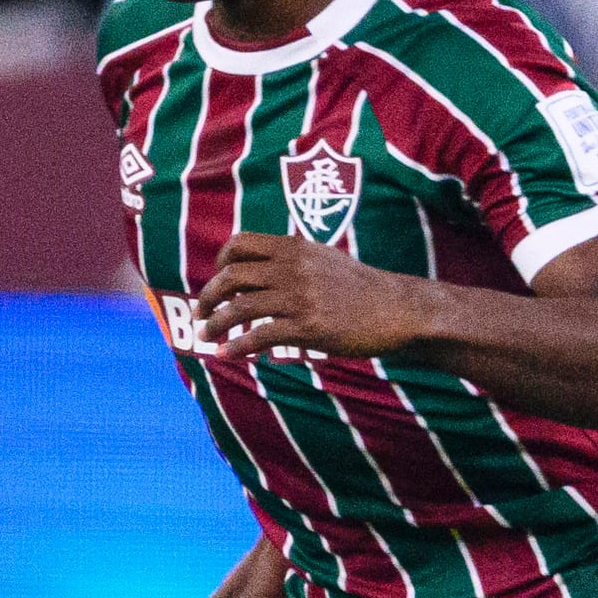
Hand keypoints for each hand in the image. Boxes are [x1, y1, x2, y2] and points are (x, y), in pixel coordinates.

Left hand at [195, 230, 434, 362]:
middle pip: (231, 276)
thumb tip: (256, 268)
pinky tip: (227, 354)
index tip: (216, 280)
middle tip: (201, 312)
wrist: (396, 310)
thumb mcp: (322, 259)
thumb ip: (290, 259)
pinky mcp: (308, 327)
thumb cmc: (359, 288)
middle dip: (208, 296)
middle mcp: (292, 268)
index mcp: (294, 247)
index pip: (241, 244)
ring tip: (205, 335)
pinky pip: (259, 336)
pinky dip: (237, 347)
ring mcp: (299, 297)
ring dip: (215, 323)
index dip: (220, 262)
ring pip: (239, 308)